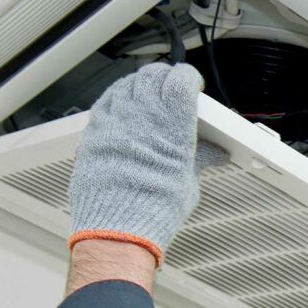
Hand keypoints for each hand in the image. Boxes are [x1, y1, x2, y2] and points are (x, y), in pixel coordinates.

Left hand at [68, 62, 226, 266]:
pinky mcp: (95, 132)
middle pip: (153, 76)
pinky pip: (105, 101)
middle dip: (165, 77)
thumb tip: (212, 154)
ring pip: (127, 84)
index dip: (189, 79)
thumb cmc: (152, 211)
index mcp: (172, 128)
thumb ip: (197, 160)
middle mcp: (142, 118)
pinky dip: (117, 98)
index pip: (181, 81)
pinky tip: (122, 106)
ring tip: (147, 94)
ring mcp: (115, 122)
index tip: (192, 84)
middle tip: (172, 86)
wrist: (117, 230)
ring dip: (140, 84)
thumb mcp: (187, 184)